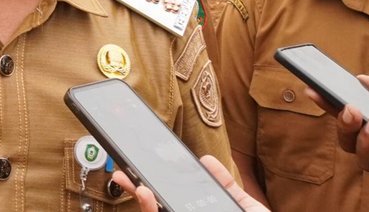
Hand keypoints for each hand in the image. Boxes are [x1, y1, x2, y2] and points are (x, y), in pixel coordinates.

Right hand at [110, 155, 268, 211]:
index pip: (172, 200)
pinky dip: (152, 210)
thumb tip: (207, 161)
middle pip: (158, 208)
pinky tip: (148, 197)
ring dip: (143, 203)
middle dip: (138, 189)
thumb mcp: (245, 208)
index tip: (145, 166)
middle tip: (124, 173)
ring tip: (139, 187)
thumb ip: (226, 187)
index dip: (157, 184)